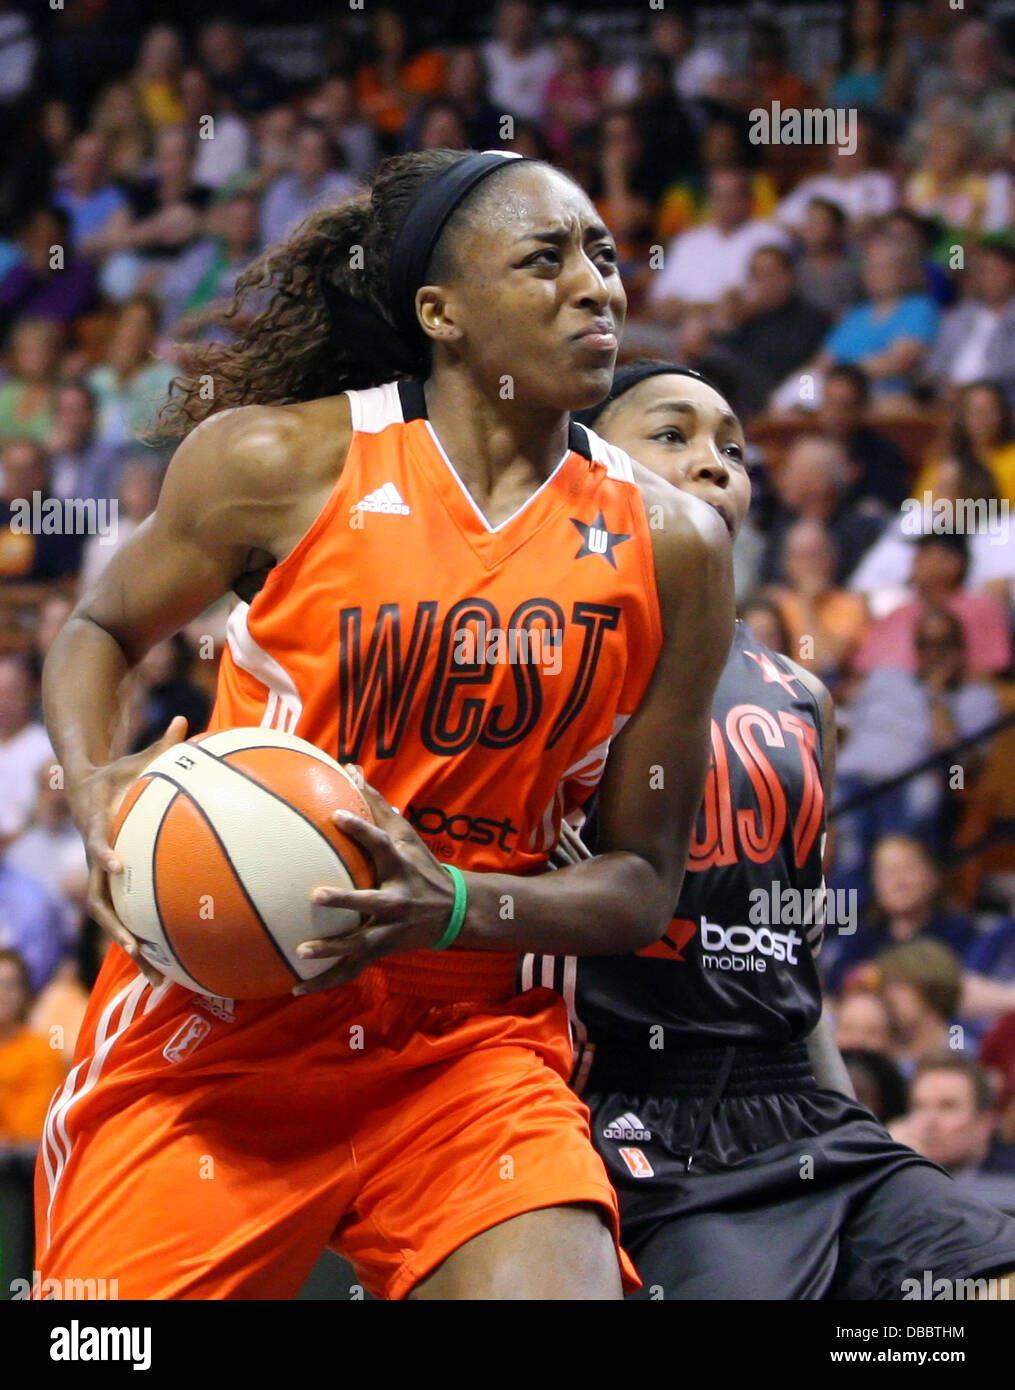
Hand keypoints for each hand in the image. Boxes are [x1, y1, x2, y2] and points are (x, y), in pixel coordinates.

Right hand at [72, 715, 189, 985]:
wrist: (84, 788)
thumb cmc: (117, 772)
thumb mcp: (136, 758)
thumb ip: (161, 743)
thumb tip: (183, 716)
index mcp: (98, 828)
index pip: (96, 843)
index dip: (104, 854)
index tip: (117, 866)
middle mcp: (96, 859)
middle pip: (98, 900)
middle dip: (116, 926)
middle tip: (137, 946)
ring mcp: (102, 876)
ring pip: (111, 919)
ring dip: (130, 947)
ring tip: (156, 976)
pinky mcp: (112, 885)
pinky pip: (127, 914)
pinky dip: (144, 937)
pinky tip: (170, 961)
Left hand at [293, 779, 456, 993]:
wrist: (453, 911)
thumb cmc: (420, 865)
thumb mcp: (405, 834)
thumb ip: (376, 804)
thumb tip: (349, 767)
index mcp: (400, 866)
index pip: (382, 843)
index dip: (362, 829)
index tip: (337, 815)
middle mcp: (398, 899)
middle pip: (372, 902)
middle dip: (347, 900)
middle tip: (317, 895)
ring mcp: (391, 929)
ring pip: (361, 944)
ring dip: (332, 950)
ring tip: (302, 951)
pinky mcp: (383, 951)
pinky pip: (351, 969)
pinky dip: (325, 981)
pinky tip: (296, 988)